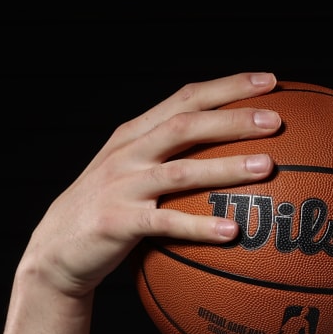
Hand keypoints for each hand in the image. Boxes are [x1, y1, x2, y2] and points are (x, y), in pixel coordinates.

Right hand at [21, 73, 282, 297]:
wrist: (56, 251)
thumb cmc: (110, 211)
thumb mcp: (134, 173)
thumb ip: (173, 156)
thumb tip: (238, 152)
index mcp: (136, 134)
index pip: (186, 98)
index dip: (228, 87)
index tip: (271, 82)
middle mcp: (128, 153)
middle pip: (186, 125)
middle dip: (233, 118)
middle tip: (276, 119)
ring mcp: (121, 186)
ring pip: (180, 171)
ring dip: (226, 168)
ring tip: (267, 167)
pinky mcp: (118, 222)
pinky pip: (165, 224)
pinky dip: (200, 226)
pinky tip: (233, 232)